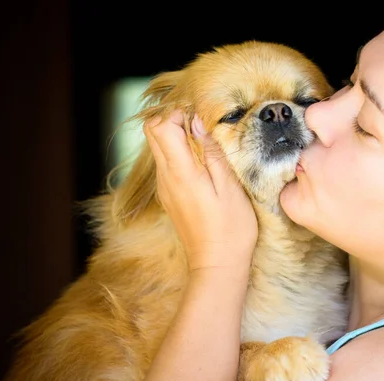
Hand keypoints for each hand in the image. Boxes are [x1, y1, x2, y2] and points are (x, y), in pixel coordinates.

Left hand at [144, 110, 257, 272]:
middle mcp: (165, 178)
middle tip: (201, 121)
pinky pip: (166, 163)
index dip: (177, 112)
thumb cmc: (231, 228)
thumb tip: (197, 122)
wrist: (217, 265)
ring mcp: (165, 188)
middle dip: (172, 118)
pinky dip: (178, 151)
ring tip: (204, 138)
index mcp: (180, 172)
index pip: (161, 126)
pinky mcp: (170, 196)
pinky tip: (201, 159)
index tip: (201, 114)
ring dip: (175, 134)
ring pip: (157, 147)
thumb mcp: (230, 187)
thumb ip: (212, 152)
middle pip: (152, 133)